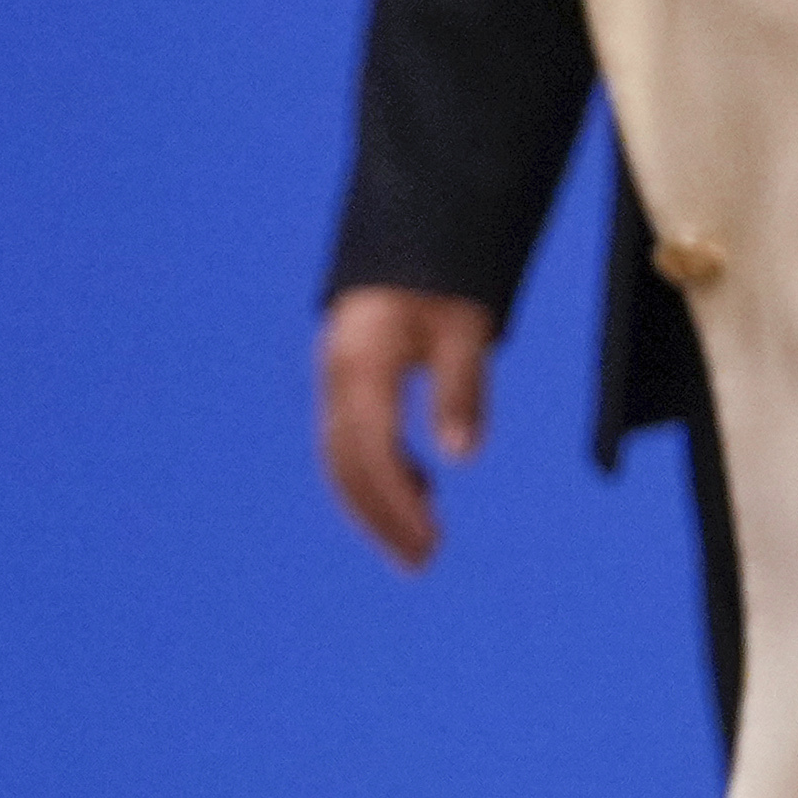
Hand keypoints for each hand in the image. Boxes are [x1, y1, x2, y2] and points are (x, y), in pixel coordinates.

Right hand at [317, 286, 495, 570]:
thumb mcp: (465, 328)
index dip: (399, 502)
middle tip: (422, 563)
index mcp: (363, 363)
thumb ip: (460, 389)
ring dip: (374, 505)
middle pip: (346, 464)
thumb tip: (462, 458)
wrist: (408, 234)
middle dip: (380, 518)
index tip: (431, 542)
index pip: (373, 449)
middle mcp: (336, 376)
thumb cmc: (443, 279)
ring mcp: (332, 379)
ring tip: (418, 545)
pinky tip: (422, 492)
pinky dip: (378, 475)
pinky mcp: (342, 382)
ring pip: (339, 459)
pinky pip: (348, 441)